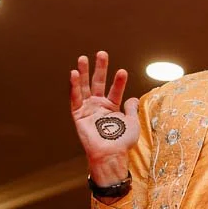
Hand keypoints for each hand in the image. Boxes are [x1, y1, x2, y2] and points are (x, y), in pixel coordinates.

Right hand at [70, 51, 139, 188]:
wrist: (111, 155)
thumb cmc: (122, 143)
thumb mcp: (132, 123)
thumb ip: (131, 109)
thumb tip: (133, 98)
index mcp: (111, 108)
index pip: (115, 90)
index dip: (118, 81)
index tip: (122, 71)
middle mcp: (99, 106)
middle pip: (98, 83)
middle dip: (100, 68)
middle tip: (101, 54)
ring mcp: (88, 109)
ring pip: (85, 87)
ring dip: (84, 72)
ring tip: (83, 58)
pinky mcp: (78, 114)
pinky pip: (75, 98)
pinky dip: (74, 86)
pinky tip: (74, 74)